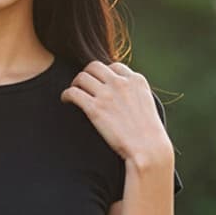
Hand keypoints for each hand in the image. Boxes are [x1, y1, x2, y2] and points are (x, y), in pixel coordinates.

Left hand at [60, 60, 174, 173]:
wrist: (148, 148)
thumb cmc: (150, 135)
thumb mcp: (148, 105)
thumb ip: (135, 95)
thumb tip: (126, 98)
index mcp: (136, 80)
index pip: (115, 66)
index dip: (104, 73)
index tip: (99, 82)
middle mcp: (121, 83)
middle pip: (95, 67)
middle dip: (87, 74)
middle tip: (82, 85)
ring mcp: (107, 95)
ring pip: (82, 77)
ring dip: (75, 83)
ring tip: (73, 93)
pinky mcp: (95, 109)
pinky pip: (73, 93)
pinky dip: (66, 94)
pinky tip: (66, 101)